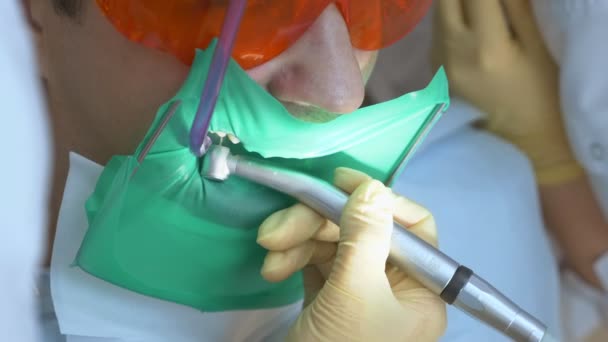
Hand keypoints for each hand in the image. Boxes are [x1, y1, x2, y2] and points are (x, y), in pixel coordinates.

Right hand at [257, 168, 445, 341]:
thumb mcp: (354, 294)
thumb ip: (365, 235)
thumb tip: (371, 185)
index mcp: (421, 289)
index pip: (411, 226)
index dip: (379, 199)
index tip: (338, 182)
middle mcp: (395, 287)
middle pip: (362, 231)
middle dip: (316, 225)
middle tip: (275, 230)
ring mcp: (360, 293)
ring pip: (333, 244)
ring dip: (297, 241)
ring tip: (269, 253)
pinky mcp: (329, 299)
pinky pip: (315, 263)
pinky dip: (293, 259)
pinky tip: (273, 269)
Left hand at [432, 0, 581, 184]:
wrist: (518, 142)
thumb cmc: (539, 96)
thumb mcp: (537, 49)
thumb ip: (516, 10)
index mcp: (484, 46)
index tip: (493, 0)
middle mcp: (452, 53)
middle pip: (445, 1)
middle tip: (481, 4)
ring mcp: (438, 65)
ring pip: (437, 16)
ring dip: (454, 4)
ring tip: (477, 12)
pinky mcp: (433, 74)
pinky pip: (437, 34)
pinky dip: (449, 22)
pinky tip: (468, 27)